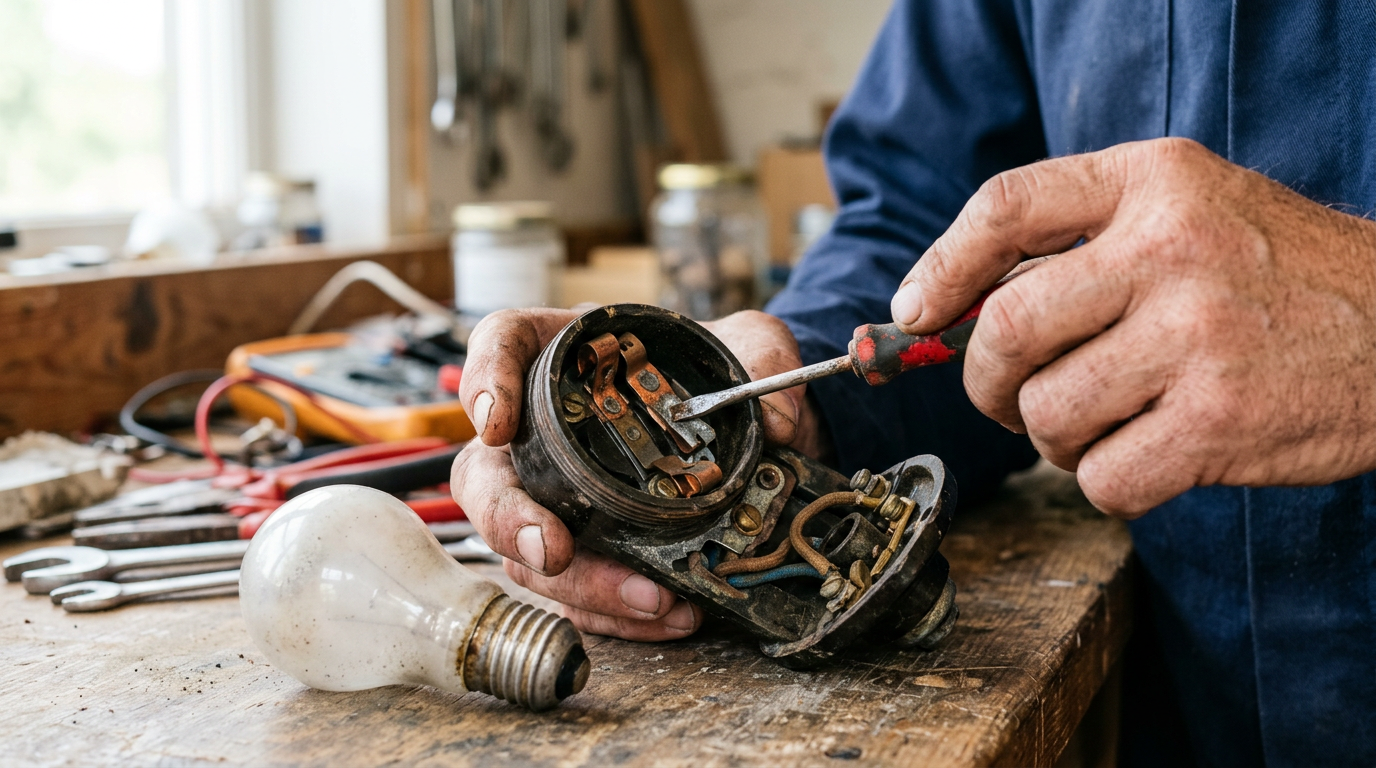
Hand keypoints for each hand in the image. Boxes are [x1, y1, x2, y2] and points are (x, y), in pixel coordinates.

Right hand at [451, 307, 821, 638]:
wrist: (756, 431)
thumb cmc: (725, 373)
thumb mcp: (751, 344)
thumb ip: (763, 356)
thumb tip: (775, 419)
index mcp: (569, 355)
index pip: (501, 343)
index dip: (484, 380)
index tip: (498, 424)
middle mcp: (545, 427)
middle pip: (485, 472)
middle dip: (508, 519)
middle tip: (551, 550)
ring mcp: (558, 494)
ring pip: (525, 550)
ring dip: (581, 585)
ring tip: (649, 599)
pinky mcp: (588, 548)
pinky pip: (577, 593)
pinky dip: (616, 613)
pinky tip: (667, 616)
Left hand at [889, 137, 1375, 516]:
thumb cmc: (1275, 275)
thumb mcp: (1189, 210)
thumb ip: (1083, 240)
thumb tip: (953, 310)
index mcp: (1154, 180)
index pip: (1006, 206)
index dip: (941, 267)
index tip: (916, 313)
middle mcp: (1171, 248)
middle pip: (1006, 327)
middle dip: (986, 379)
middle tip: (1008, 396)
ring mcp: (1196, 336)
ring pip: (1046, 412)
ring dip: (1052, 438)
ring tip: (1099, 424)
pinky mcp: (1220, 422)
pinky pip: (1101, 477)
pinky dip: (1106, 483)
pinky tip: (1146, 457)